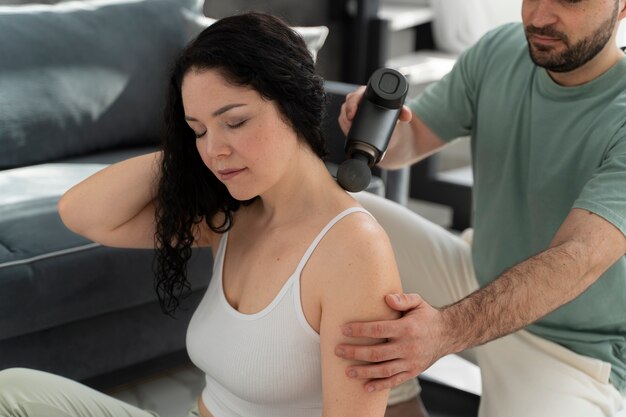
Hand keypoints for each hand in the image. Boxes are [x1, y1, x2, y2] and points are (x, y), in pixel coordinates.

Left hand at [335, 293, 449, 391]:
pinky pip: (394, 380)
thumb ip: (402, 299)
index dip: (359, 330)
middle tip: (337, 351)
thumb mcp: (417, 302)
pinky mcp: (413, 371)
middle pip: (377, 352)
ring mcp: (411, 361)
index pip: (378, 330)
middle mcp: (409, 346)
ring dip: (363, 371)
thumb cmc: (426, 316)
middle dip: (355, 352)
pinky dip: (380, 385)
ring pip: (383, 369)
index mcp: (407, 328)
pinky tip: (366, 386)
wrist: (448, 334)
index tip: (343, 329)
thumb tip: (387, 297)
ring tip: (346, 371)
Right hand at [338, 86, 412, 135]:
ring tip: (350, 128)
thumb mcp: (397, 114)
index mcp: (368, 94)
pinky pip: (343, 123)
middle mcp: (358, 101)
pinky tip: (348, 132)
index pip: (358, 93)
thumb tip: (407, 115)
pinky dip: (344, 128)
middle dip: (348, 111)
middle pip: (348, 102)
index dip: (354, 101)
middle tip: (351, 119)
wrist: (390, 132)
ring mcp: (353, 111)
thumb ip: (403, 112)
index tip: (354, 111)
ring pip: (344, 113)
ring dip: (345, 121)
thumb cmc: (391, 117)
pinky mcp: (350, 122)